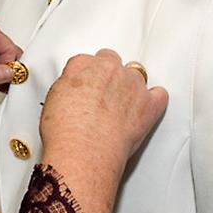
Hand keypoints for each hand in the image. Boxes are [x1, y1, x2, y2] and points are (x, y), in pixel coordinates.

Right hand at [38, 49, 168, 212]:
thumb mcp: (52, 99)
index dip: (86, 76)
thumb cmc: (65, 132)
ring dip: (129, 87)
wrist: (84, 151)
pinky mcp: (149, 104)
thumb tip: (73, 91)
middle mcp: (109, 69)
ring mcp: (132, 85)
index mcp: (83, 65)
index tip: (85, 87)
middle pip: (112, 60)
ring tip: (120, 105)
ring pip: (136, 75)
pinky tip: (147, 105)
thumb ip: (68, 86)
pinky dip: (154, 99)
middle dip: (108, 75)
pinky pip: (159, 94)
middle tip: (100, 95)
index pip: (86, 60)